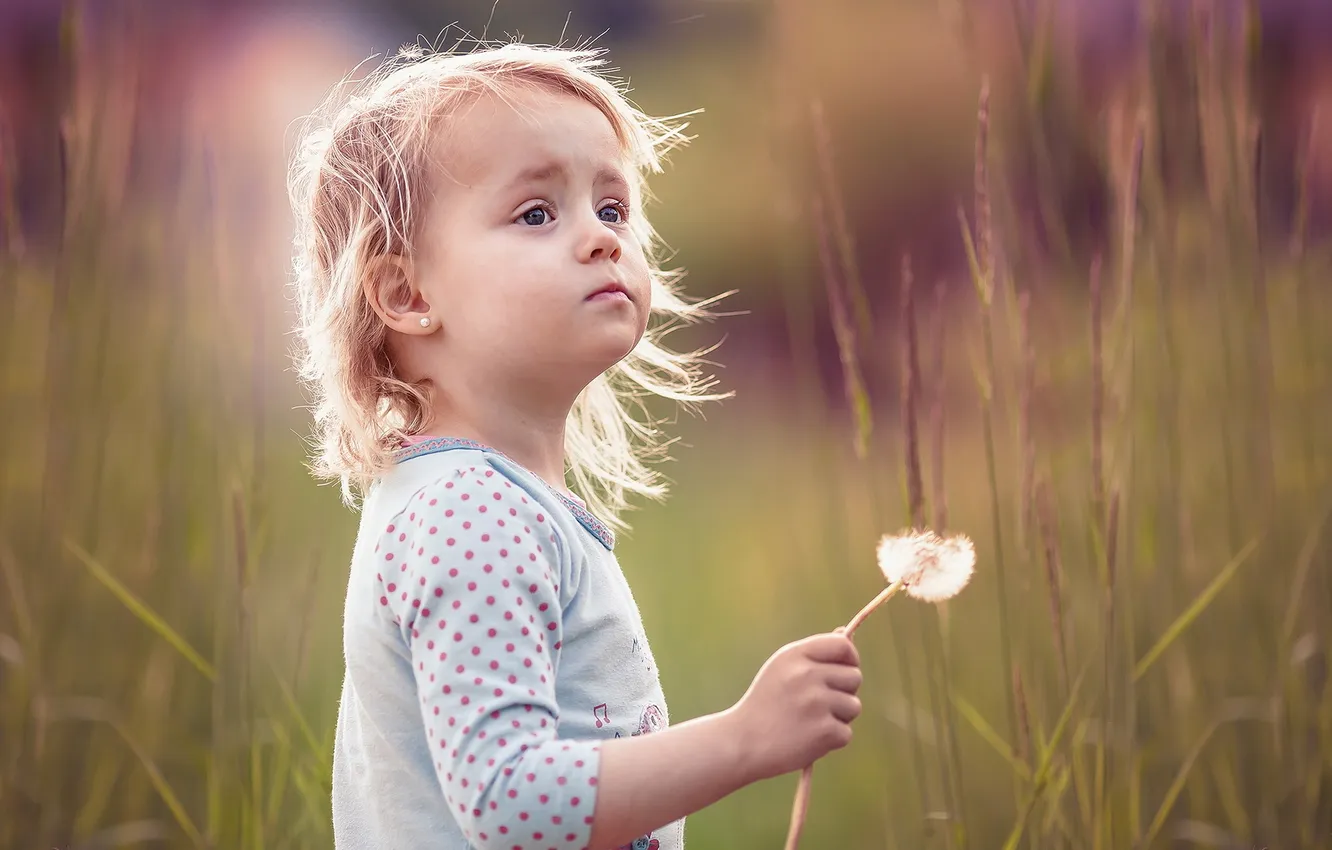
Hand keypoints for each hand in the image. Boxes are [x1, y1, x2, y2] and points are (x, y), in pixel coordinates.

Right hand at [727, 632, 862, 782]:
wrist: (742, 742)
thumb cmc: (766, 703)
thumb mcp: (781, 668)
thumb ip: (813, 653)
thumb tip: (846, 633)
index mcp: (795, 655)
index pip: (842, 646)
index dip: (850, 658)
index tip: (843, 670)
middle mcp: (807, 675)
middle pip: (854, 677)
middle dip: (844, 691)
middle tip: (818, 703)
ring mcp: (816, 703)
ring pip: (853, 706)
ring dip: (839, 717)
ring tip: (811, 722)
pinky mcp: (824, 732)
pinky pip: (845, 733)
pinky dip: (831, 739)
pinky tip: (808, 739)